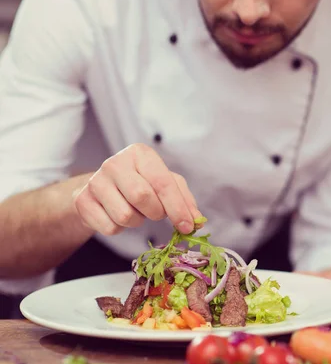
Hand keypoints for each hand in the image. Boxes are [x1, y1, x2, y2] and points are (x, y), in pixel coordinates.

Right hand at [73, 143, 202, 235]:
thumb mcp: (166, 184)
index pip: (163, 182)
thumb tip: (197, 221)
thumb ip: (184, 200)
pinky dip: (120, 229)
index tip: (188, 227)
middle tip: (156, 212)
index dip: (178, 208)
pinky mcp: (82, 201)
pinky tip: (117, 215)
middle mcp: (115, 163)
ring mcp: (96, 181)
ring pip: (125, 216)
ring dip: (137, 221)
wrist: (103, 188)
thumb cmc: (141, 182)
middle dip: (156, 213)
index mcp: (140, 153)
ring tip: (135, 210)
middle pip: (142, 197)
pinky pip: (109, 227)